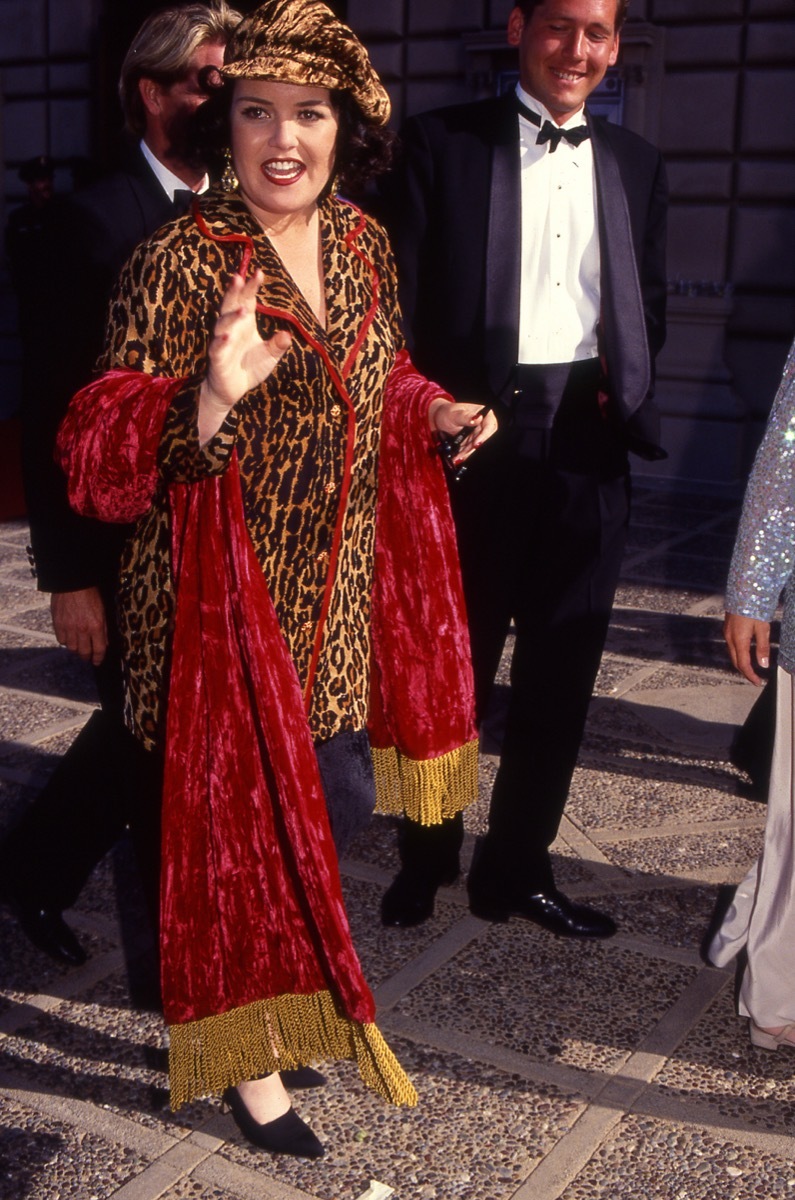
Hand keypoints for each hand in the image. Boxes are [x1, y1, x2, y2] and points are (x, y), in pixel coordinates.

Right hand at [51, 587, 107, 665]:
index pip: (99, 649)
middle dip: (87, 657)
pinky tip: (69, 637)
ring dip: (76, 650)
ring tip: (78, 647)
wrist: (72, 583)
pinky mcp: (58, 624)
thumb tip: (104, 643)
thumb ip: (104, 629)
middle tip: (88, 657)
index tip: (97, 662)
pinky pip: (61, 640)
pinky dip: (65, 641)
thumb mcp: (103, 611)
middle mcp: (82, 630)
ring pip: (72, 648)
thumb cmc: (90, 594)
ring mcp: (69, 628)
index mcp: (96, 626)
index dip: (98, 658)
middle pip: (84, 652)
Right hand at [198, 268, 291, 444]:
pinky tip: (226, 336)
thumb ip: (277, 345)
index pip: (247, 299)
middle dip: (234, 292)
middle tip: (239, 277)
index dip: (251, 286)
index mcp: (245, 322)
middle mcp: (232, 327)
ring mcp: (222, 341)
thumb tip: (287, 335)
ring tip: (242, 310)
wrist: (232, 390)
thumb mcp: (269, 356)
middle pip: (231, 305)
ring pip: (223, 324)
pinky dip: (221, 341)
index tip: (259, 272)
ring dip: (231, 317)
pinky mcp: (217, 358)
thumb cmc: (249, 367)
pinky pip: (217, 347)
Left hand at [428, 399, 497, 463]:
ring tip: (457, 458)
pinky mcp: (470, 442)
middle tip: (463, 454)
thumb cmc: (446, 412)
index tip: (476, 444)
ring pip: (475, 446)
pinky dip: (462, 454)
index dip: (484, 435)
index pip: (490, 425)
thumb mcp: (454, 414)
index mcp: (482, 412)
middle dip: (472, 447)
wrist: (438, 419)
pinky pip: (468, 450)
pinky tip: (456, 458)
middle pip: (483, 438)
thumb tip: (478, 418)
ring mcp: (476, 434)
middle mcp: (481, 424)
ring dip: (466, 453)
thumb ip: (465, 417)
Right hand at [723, 611, 769, 684]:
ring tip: (752, 668)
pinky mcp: (727, 628)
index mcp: (739, 640)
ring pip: (732, 654)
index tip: (758, 682)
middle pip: (736, 661)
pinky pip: (731, 646)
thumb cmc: (753, 607)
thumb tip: (763, 664)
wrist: (743, 590)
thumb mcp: (763, 628)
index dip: (751, 675)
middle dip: (745, 671)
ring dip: (741, 663)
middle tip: (755, 678)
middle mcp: (730, 638)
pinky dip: (738, 653)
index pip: (743, 664)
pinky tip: (746, 653)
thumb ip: (763, 647)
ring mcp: (727, 632)